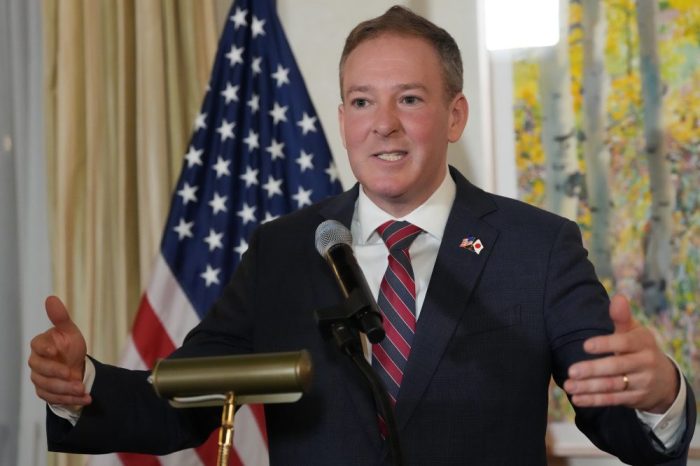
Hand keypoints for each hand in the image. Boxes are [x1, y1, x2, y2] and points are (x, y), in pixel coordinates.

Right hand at [28, 296, 90, 405]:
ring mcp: (39, 378)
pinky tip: (85, 398)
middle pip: (41, 371)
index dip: (45, 348)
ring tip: (83, 390)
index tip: (54, 350)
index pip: (37, 346)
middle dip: (58, 376)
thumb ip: (60, 317)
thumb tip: (51, 298)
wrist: (76, 365)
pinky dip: (70, 400)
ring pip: (47, 387)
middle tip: (74, 376)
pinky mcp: (45, 392)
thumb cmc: (69, 346)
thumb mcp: (69, 331)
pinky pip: (53, 398)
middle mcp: (36, 363)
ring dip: (66, 391)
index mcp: (40, 345)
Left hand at [564, 294, 678, 413]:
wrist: (664, 379)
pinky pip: (613, 399)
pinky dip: (594, 400)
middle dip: (593, 370)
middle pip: (616, 367)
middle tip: (571, 371)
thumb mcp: (634, 331)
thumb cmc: (639, 347)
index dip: (605, 344)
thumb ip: (622, 317)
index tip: (585, 346)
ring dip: (589, 387)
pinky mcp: (635, 398)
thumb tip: (618, 298)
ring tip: (569, 386)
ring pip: (613, 386)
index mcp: (643, 342)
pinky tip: (577, 398)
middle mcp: (644, 363)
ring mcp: (641, 382)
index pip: (624, 343)